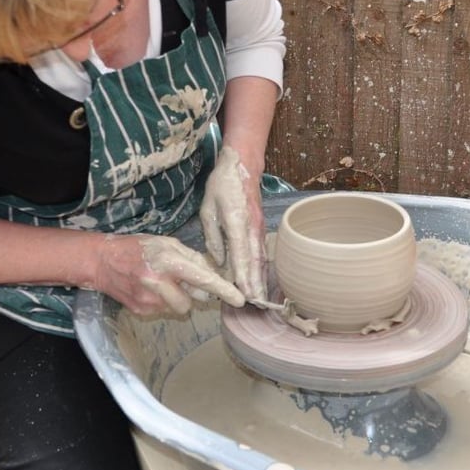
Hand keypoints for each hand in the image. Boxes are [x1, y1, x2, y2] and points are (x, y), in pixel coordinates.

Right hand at [90, 233, 244, 315]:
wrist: (102, 262)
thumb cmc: (137, 248)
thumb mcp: (166, 243)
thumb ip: (190, 258)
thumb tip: (211, 273)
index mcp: (167, 261)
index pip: (202, 278)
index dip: (223, 290)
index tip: (240, 299)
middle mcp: (159, 283)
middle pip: (193, 300)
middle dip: (193, 292)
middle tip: (179, 278)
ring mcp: (149, 301)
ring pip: (180, 307)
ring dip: (177, 297)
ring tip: (161, 283)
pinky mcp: (142, 312)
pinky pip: (165, 311)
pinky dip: (163, 302)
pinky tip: (150, 289)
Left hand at [199, 146, 267, 300]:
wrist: (242, 165)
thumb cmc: (222, 185)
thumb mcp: (208, 209)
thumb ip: (213, 236)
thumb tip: (218, 260)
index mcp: (236, 220)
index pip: (241, 251)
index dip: (243, 273)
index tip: (244, 291)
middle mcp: (252, 226)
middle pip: (256, 259)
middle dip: (256, 283)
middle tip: (256, 304)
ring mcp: (259, 227)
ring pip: (261, 257)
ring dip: (261, 278)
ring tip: (260, 299)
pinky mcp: (259, 227)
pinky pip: (261, 251)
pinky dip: (261, 268)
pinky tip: (259, 280)